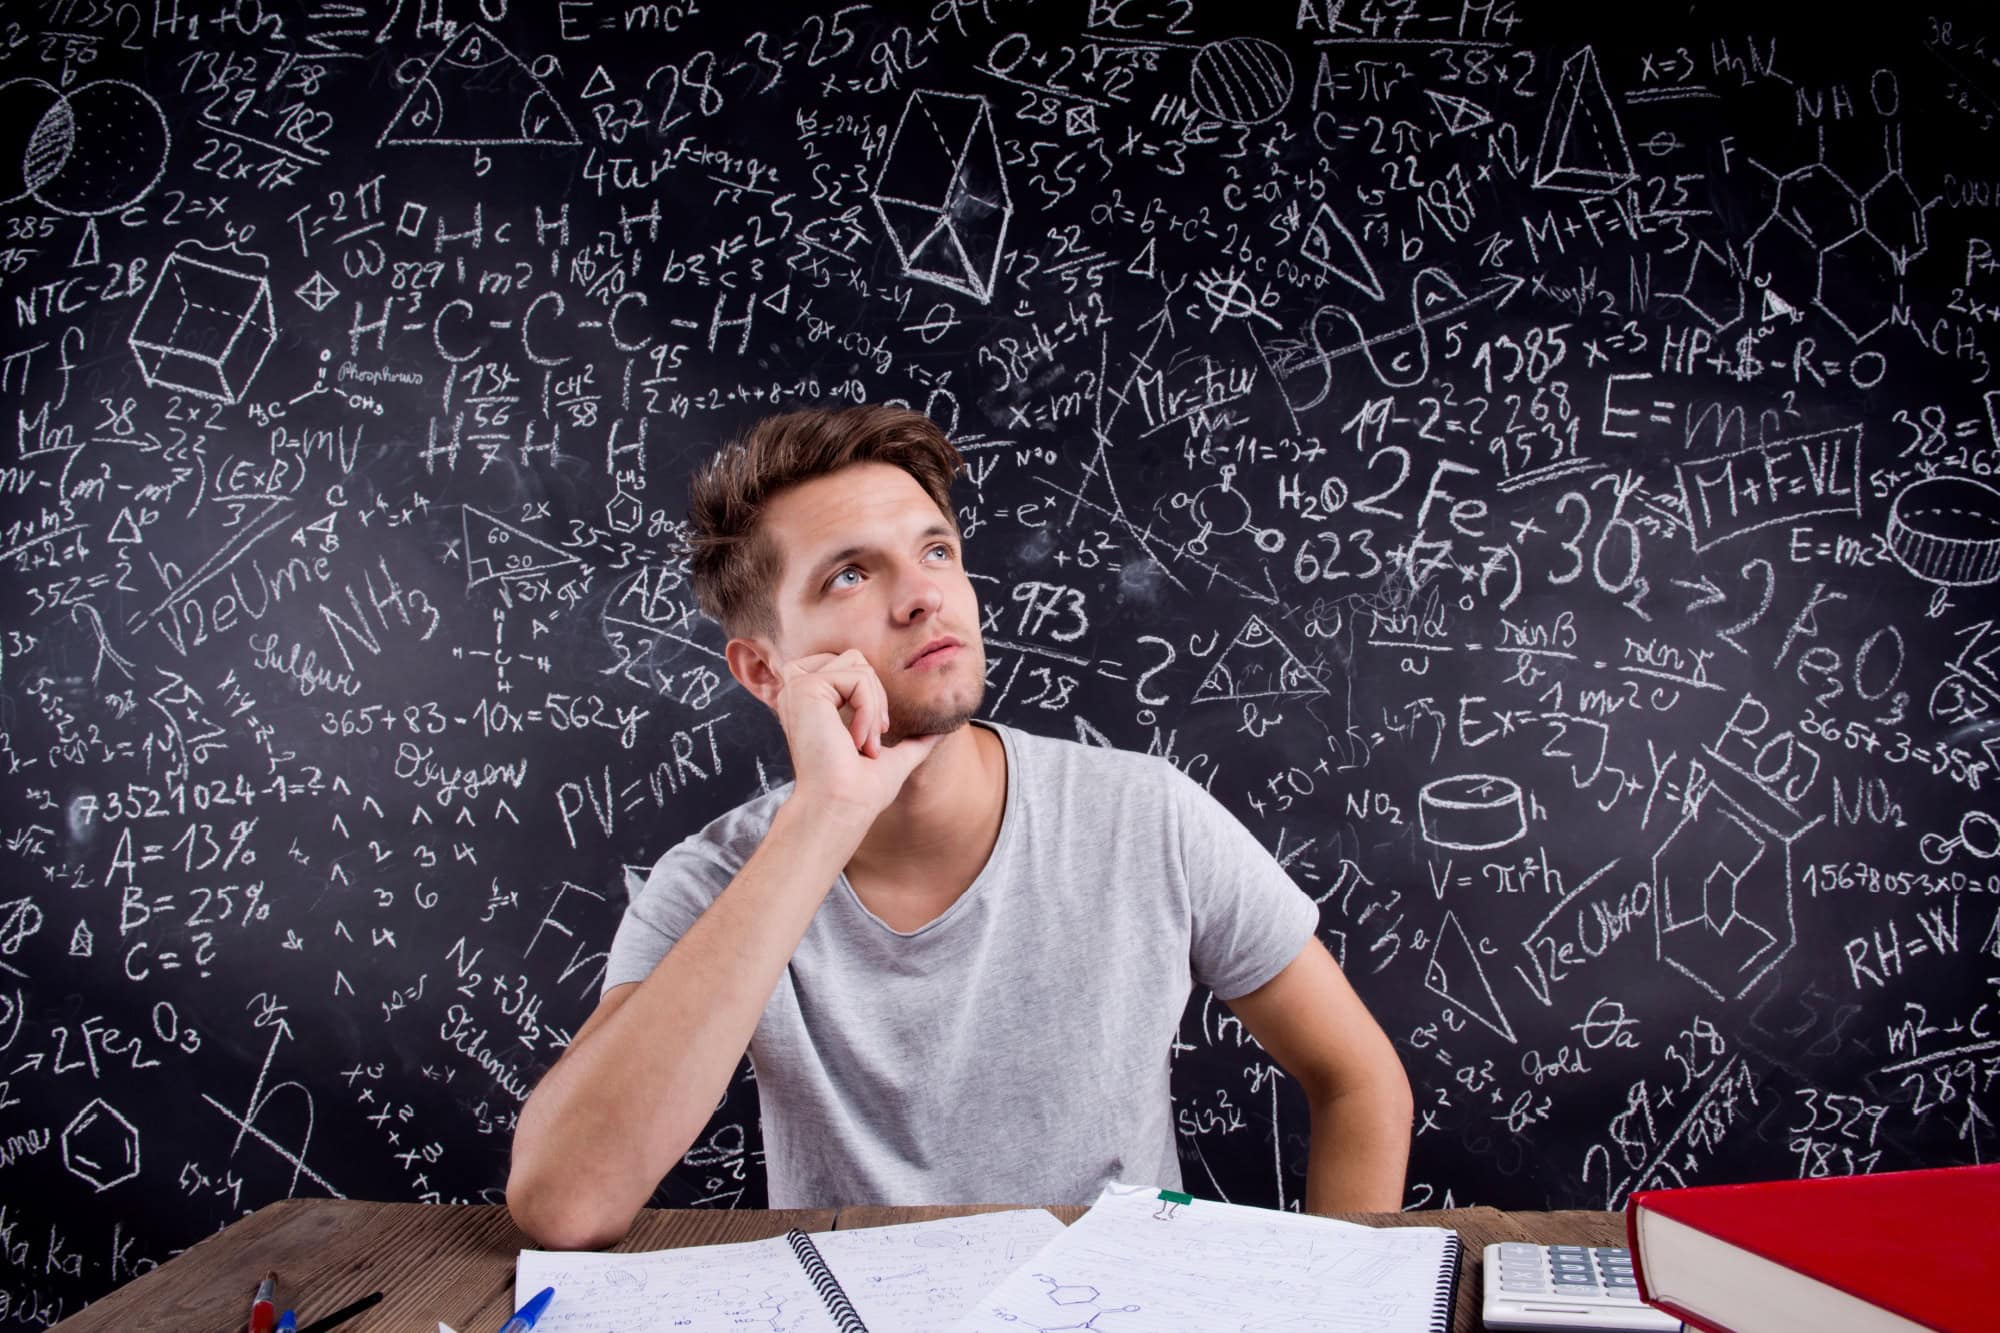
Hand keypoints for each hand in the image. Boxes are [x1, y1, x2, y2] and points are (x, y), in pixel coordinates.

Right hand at [773, 649, 944, 820]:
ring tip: (863, 743)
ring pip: (859, 666)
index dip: (872, 698)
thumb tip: (941, 731)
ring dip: (873, 708)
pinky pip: (857, 678)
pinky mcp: (805, 688)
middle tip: (868, 742)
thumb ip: (913, 742)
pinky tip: (856, 740)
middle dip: (875, 700)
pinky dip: (867, 710)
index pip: (854, 667)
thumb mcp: (893, 759)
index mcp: (811, 701)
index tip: (868, 741)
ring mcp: (798, 687)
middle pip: (858, 659)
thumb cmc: (860, 791)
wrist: (843, 807)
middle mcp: (798, 690)